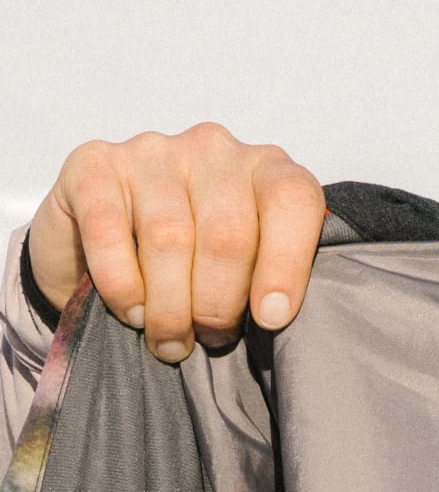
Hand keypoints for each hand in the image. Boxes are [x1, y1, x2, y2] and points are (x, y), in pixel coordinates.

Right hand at [27, 124, 324, 362]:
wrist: (113, 248)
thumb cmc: (200, 268)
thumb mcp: (251, 273)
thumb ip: (272, 283)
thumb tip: (275, 324)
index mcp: (266, 170)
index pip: (291, 199)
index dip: (285, 264)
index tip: (271, 319)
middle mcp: (213, 151)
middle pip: (227, 233)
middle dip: (218, 305)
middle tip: (210, 339)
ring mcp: (152, 153)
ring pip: (169, 238)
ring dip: (170, 307)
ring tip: (171, 341)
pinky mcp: (94, 165)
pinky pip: (108, 230)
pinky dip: (122, 284)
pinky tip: (132, 311)